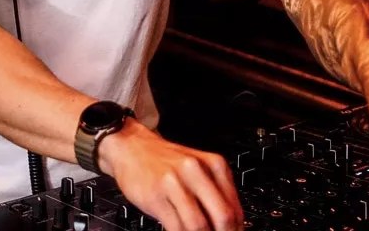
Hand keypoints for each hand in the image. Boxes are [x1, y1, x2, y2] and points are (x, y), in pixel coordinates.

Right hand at [99, 118, 243, 230]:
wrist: (131, 147)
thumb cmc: (165, 161)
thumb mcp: (198, 169)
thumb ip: (215, 194)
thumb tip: (232, 224)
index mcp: (214, 164)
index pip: (235, 208)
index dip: (237, 229)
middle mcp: (197, 171)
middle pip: (223, 216)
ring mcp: (175, 183)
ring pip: (199, 225)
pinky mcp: (156, 196)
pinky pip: (175, 227)